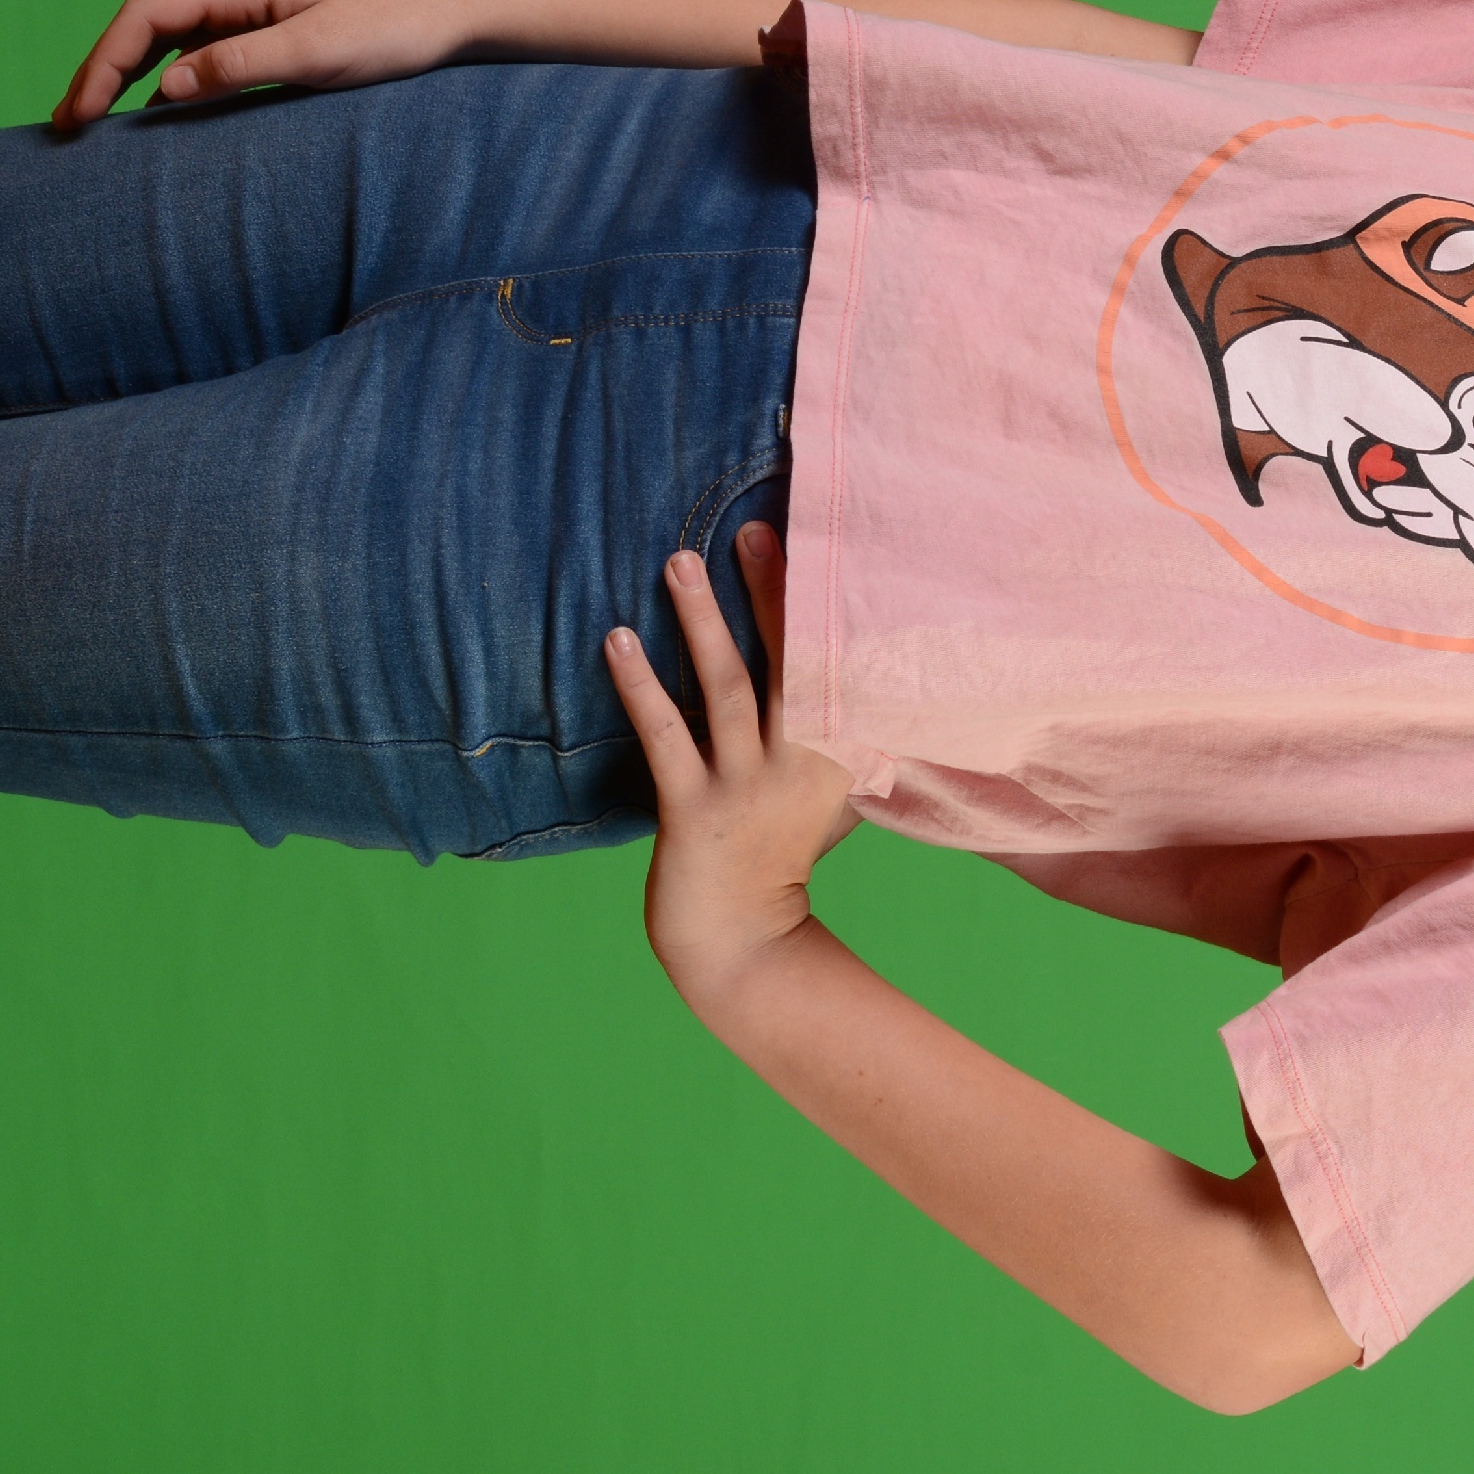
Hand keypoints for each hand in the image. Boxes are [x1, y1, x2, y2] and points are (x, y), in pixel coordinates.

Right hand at [52, 0, 481, 129]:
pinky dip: (175, 81)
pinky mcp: (275, 27)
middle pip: (148, 23)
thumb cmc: (399, 26)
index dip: (103, 63)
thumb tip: (164, 86)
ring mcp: (256, 4)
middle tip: (67, 127)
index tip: (79, 114)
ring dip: (132, 77)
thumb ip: (240, 66)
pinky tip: (162, 117)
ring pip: (174, 38)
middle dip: (103, 71)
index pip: (147, 14)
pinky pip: (207, 51)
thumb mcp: (319, 52)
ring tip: (97, 128)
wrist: (458, 10)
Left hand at [602, 521, 859, 1005]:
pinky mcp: (692, 809)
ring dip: (702, 621)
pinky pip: (665, 734)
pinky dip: (640, 685)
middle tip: (754, 528)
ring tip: (680, 561)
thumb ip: (843, 735)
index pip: (836, 661)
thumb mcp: (831, 793)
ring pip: (726, 687)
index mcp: (838, 751)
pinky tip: (618, 642)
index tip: (821, 541)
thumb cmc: (780, 858)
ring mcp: (745, 784)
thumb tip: (855, 675)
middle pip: (790, 661)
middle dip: (773, 591)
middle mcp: (800, 760)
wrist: (743, 945)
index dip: (825, 602)